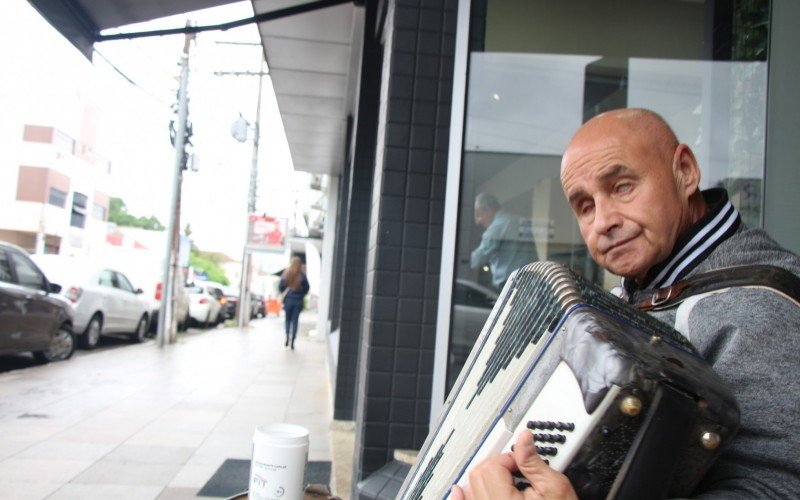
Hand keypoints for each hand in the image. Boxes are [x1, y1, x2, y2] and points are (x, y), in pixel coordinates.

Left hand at [450, 431, 577, 499]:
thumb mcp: (555, 488)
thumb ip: (534, 463)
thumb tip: (524, 438)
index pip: (492, 467)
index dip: (509, 458)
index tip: (523, 463)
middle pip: (477, 476)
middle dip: (496, 466)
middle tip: (517, 471)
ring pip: (471, 490)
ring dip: (482, 478)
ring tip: (503, 478)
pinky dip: (461, 498)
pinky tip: (458, 491)